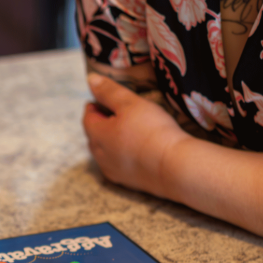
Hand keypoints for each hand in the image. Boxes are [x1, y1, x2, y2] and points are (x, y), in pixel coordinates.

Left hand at [82, 73, 189, 199]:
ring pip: (105, 152)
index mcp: (97, 135)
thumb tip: (91, 80)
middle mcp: (100, 156)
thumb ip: (109, 91)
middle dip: (101, 123)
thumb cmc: (152, 131)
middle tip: (114, 113)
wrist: (175, 166)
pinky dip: (122, 155)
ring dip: (111, 141)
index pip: (88, 117)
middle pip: (94, 135)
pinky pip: (118, 165)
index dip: (94, 106)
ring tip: (126, 130)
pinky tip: (135, 150)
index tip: (102, 99)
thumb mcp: (131, 103)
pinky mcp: (127, 182)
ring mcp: (113, 171)